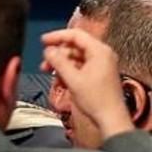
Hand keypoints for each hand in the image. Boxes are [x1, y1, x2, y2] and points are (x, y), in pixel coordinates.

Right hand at [40, 28, 135, 147]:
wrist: (109, 117)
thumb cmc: (96, 99)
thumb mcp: (73, 79)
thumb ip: (59, 62)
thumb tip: (48, 51)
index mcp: (99, 51)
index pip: (76, 35)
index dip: (57, 36)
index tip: (42, 41)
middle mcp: (101, 54)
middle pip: (74, 47)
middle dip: (57, 55)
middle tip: (44, 64)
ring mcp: (100, 64)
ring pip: (75, 58)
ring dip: (61, 65)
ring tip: (50, 75)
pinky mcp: (97, 73)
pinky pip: (79, 67)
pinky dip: (68, 72)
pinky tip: (60, 82)